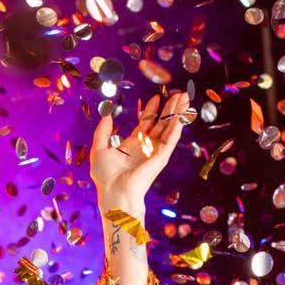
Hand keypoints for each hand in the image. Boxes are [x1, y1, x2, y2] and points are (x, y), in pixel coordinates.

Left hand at [90, 90, 190, 213]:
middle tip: (179, 93)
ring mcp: (155, 151)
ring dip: (178, 113)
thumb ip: (102, 131)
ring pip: (169, 128)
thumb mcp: (99, 149)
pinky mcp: (161, 156)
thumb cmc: (105, 176)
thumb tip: (106, 115)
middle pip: (161, 123)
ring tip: (185, 98)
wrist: (114, 191)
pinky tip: (182, 114)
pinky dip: (177, 126)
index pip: (146, 124)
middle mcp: (146, 147)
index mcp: (133, 144)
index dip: (151, 110)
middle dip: (170, 108)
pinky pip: (171, 139)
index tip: (156, 97)